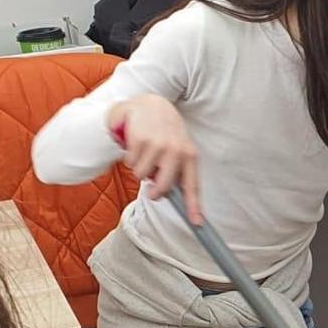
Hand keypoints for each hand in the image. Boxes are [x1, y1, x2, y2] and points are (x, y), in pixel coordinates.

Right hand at [108, 94, 201, 222]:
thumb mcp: (177, 149)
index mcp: (190, 156)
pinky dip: (130, 157)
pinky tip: (137, 144)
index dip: (194, 206)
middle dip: (154, 192)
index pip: (192, 186)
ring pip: (141, 176)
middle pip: (162, 187)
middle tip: (150, 189)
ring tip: (145, 153)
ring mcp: (158, 145)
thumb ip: (175, 172)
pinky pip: (130, 163)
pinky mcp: (141, 139)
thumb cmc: (165, 133)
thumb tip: (168, 196)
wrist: (150, 104)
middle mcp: (176, 151)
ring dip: (139, 168)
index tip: (197, 223)